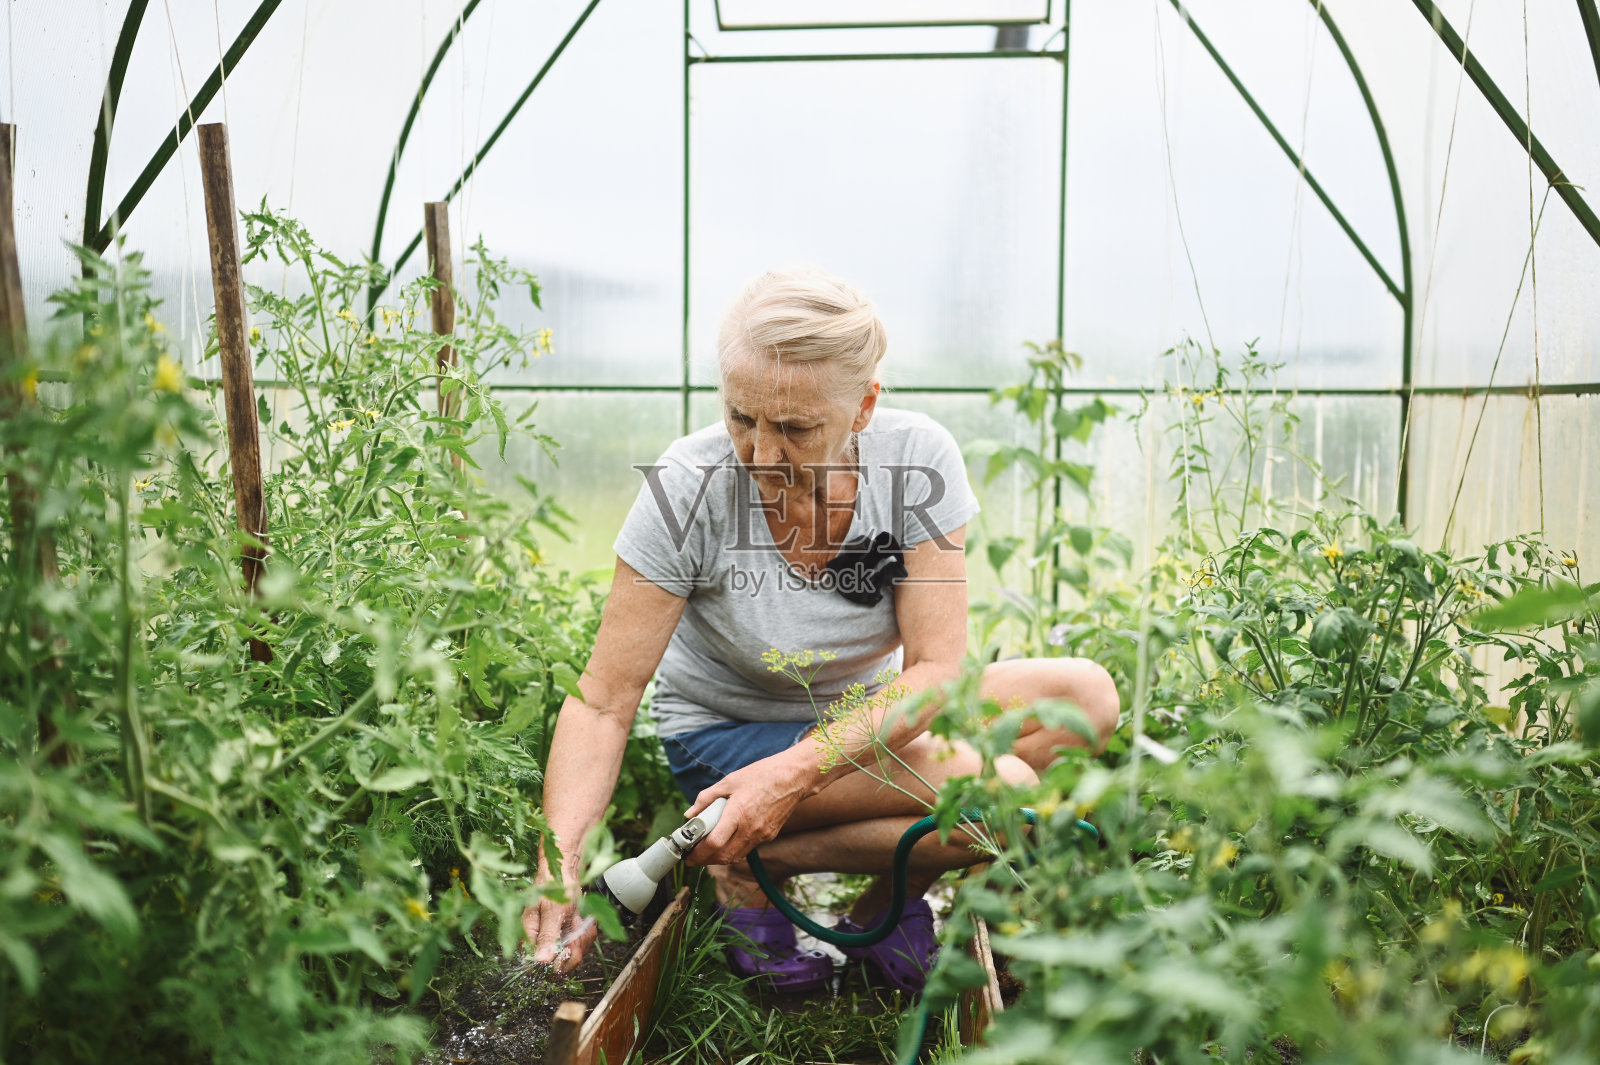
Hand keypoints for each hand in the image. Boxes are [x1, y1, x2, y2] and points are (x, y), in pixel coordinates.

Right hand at [522, 870, 596, 973]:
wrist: (564, 873)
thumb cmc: (555, 887)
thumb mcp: (552, 911)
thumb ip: (547, 935)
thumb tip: (541, 961)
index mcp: (530, 936)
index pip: (540, 965)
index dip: (558, 962)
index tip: (570, 948)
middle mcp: (540, 941)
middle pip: (559, 965)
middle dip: (574, 948)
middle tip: (578, 925)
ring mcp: (555, 939)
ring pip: (573, 955)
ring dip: (582, 938)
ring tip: (579, 918)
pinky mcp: (566, 936)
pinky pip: (580, 944)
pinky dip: (586, 933)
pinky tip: (583, 919)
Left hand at [683, 749, 815, 866]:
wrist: (794, 777)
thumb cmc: (763, 775)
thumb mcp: (730, 780)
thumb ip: (707, 798)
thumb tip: (690, 814)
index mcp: (738, 813)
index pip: (714, 843)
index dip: (698, 853)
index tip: (688, 854)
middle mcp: (751, 828)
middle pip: (723, 856)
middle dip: (706, 860)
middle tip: (694, 856)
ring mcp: (762, 835)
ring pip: (736, 856)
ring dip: (720, 858)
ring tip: (708, 850)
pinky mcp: (770, 835)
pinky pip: (747, 849)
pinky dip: (734, 849)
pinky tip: (728, 839)